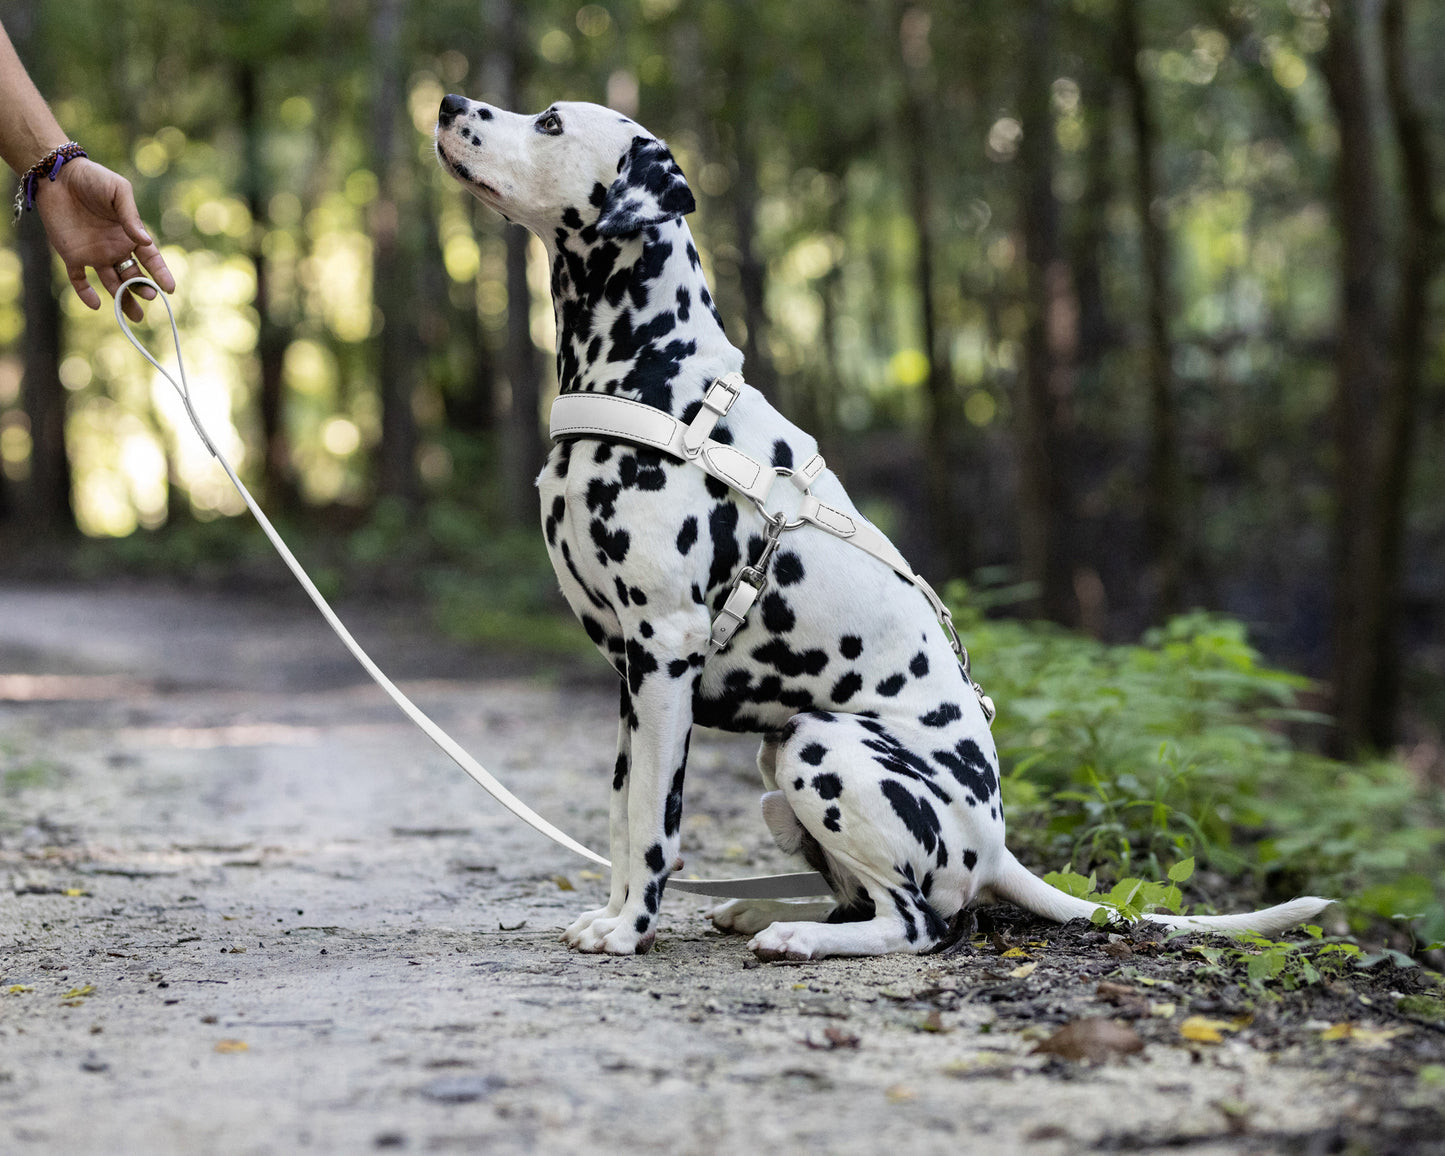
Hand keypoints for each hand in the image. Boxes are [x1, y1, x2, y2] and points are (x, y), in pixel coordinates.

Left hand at [33, 157, 174, 321]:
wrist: (57, 175)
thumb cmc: (93, 178)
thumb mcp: (118, 191)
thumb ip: (131, 216)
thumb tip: (146, 242)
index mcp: (130, 235)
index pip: (151, 259)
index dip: (161, 274)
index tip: (169, 289)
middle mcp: (115, 248)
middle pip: (133, 276)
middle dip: (142, 289)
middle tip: (149, 298)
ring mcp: (94, 253)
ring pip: (112, 283)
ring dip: (123, 299)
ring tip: (133, 316)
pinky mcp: (71, 255)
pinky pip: (79, 279)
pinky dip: (86, 293)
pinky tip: (96, 304)